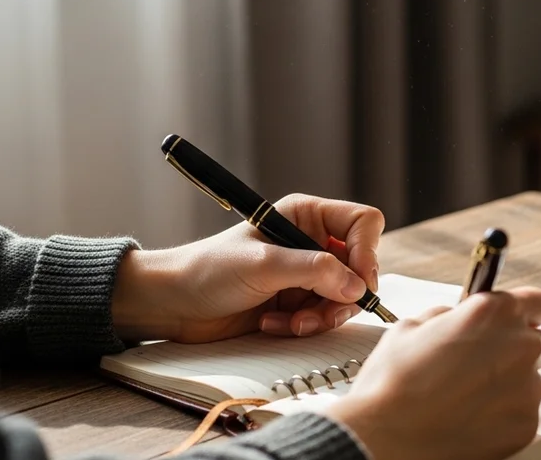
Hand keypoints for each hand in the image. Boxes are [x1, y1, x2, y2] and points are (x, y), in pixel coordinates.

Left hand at [111, 194, 383, 342]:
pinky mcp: (298, 301)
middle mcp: (312, 242)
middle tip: (320, 313)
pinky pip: (323, 316)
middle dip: (342, 295)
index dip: (367, 252)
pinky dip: (304, 326)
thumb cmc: (208, 270)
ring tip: (291, 322)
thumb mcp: (263, 265)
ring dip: (321, 316)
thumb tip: (357, 286)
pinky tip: (274, 323)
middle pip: (360, 266)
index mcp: (307, 216)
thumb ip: (314, 271)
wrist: (173, 304)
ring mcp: (307, 274)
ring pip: (346, 297)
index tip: (357, 281)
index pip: (363, 224)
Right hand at [326, 287, 540, 459]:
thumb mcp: (413, 327)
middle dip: (514, 351)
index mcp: (495, 313)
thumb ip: (451, 316)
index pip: (538, 303)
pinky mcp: (526, 424)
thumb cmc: (393, 382)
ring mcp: (527, 388)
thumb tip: (460, 319)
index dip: (527, 312)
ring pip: (529, 381)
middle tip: (479, 367)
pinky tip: (470, 418)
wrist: (386, 437)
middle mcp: (520, 346)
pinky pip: (522, 413)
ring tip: (466, 398)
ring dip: (507, 385)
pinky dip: (504, 416)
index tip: (519, 322)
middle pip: (537, 343)